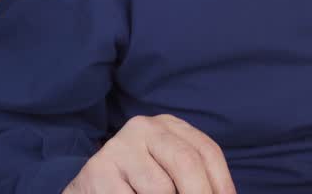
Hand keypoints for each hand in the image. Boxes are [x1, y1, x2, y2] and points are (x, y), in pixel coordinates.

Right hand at [64, 114, 235, 193]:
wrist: (89, 191)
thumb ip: (194, 179)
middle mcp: (144, 127)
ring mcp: (119, 146)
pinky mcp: (98, 170)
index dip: (222, 183)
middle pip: (187, 163)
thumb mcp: (169, 173)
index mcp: (169, 125)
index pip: (207, 151)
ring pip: (161, 189)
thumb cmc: (138, 186)